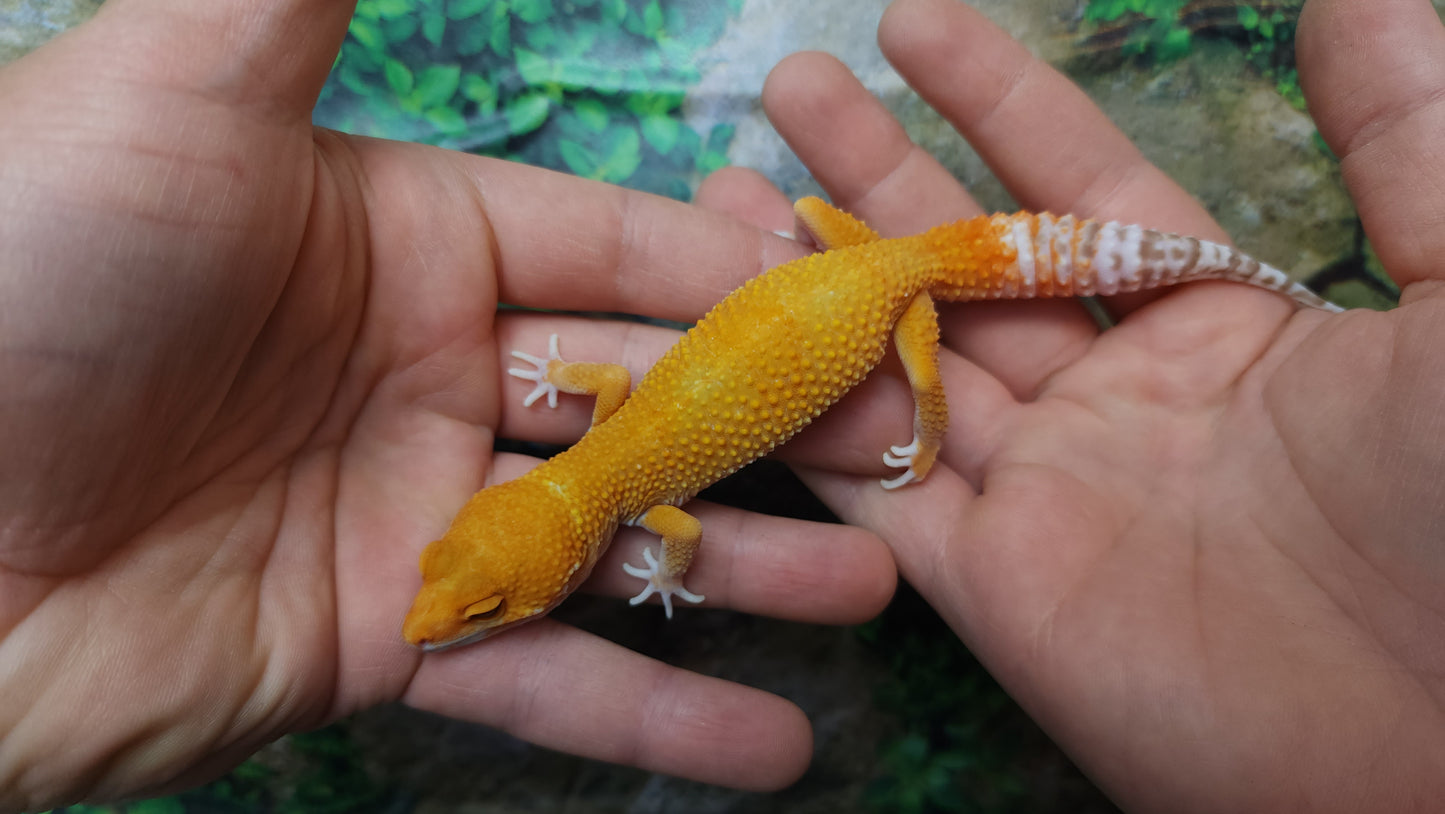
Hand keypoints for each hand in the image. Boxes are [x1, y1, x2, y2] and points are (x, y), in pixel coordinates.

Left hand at [0, 1, 896, 808]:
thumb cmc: (23, 286)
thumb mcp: (171, 100)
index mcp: (412, 238)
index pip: (621, 248)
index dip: (744, 272)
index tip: (867, 299)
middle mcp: (431, 371)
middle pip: (649, 395)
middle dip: (783, 421)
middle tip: (912, 450)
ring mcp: (417, 515)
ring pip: (624, 541)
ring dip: (757, 569)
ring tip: (883, 585)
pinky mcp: (384, 642)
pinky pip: (548, 678)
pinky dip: (663, 716)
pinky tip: (779, 748)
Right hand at [697, 0, 1444, 809]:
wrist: (1441, 747)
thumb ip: (1407, 142)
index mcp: (1221, 323)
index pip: (1078, 185)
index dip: (994, 97)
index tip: (908, 23)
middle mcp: (1117, 398)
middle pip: (966, 261)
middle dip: (874, 168)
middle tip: (791, 85)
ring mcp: (1046, 490)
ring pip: (900, 363)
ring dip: (813, 279)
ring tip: (722, 190)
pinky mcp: (993, 581)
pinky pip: (878, 481)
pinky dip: (804, 412)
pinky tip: (736, 329)